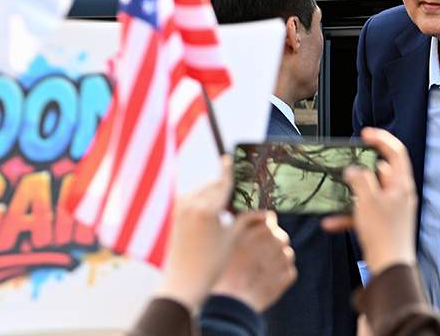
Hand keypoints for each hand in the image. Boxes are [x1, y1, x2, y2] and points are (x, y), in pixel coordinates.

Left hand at [155, 156, 234, 311]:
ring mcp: (180, 208)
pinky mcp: (175, 214)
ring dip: (214, 194)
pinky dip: (204, 201)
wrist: (184, 281)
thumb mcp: (232, 238)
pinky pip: (193, 198)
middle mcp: (191, 204)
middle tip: (240, 193)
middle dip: (226, 187)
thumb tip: (263, 208)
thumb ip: (245, 218)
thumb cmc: (211, 262)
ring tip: (228, 206)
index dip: (228, 170)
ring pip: (202, 191)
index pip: (222, 183)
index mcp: (206, 209)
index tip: (230, 158)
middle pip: (213, 185)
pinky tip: (214, 211)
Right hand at [210, 211, 297, 311]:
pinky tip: (265, 281)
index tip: (256, 239)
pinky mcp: (287, 276)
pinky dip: (281, 275)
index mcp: (257, 229)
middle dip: (272, 244)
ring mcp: (282, 258)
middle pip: (281, 236)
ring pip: (286, 253)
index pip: (270, 219)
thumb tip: (265, 217)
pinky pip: (289, 270)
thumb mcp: (227, 241)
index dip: (264, 228)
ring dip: (277, 260)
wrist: (230, 302)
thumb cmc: (224, 271)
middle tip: (256, 258)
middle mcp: (272, 240)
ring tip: (259, 272)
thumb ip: (245, 224)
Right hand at [321, 127, 417, 274]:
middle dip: (359, 171)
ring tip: (335, 194)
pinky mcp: (382, 223)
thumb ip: (359, 179)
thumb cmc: (384, 234)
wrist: (389, 267)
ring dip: (350, 196)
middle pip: (380, 172)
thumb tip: (353, 170)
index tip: (364, 134)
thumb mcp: (367, 200)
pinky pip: (363, 213)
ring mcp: (391, 209)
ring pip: (368, 193)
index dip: (381, 139)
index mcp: (401, 184)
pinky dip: (348, 215)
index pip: (396, 152)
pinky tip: (331, 222)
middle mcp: (399, 194)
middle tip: (345, 167)